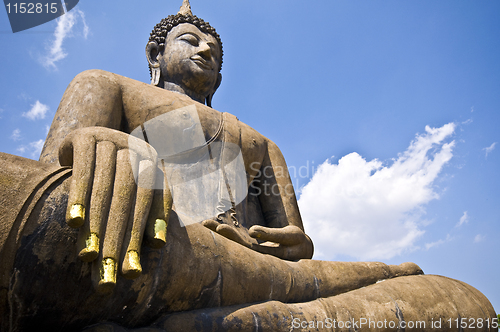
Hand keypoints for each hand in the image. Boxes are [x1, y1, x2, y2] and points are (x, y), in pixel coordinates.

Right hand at [59, 127, 171, 292]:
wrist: (90, 135)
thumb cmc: (116, 172)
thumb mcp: (134, 190)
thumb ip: (148, 213)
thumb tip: (159, 244)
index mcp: (153, 164)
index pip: (147, 207)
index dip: (138, 239)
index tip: (130, 273)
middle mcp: (136, 149)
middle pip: (127, 200)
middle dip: (117, 239)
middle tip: (108, 275)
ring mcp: (112, 140)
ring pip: (105, 189)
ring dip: (97, 224)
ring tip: (89, 257)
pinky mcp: (86, 136)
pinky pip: (82, 171)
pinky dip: (78, 197)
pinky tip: (73, 223)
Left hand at [202, 219, 312, 260]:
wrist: (302, 251)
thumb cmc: (297, 242)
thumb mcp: (289, 237)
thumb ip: (271, 234)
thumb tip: (251, 231)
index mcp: (264, 255)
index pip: (244, 246)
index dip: (231, 237)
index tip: (219, 228)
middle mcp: (255, 255)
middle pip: (234, 244)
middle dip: (219, 233)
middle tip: (205, 223)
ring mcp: (252, 250)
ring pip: (233, 242)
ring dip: (219, 233)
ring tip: (204, 223)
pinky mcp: (252, 245)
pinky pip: (236, 239)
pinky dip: (225, 232)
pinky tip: (213, 225)